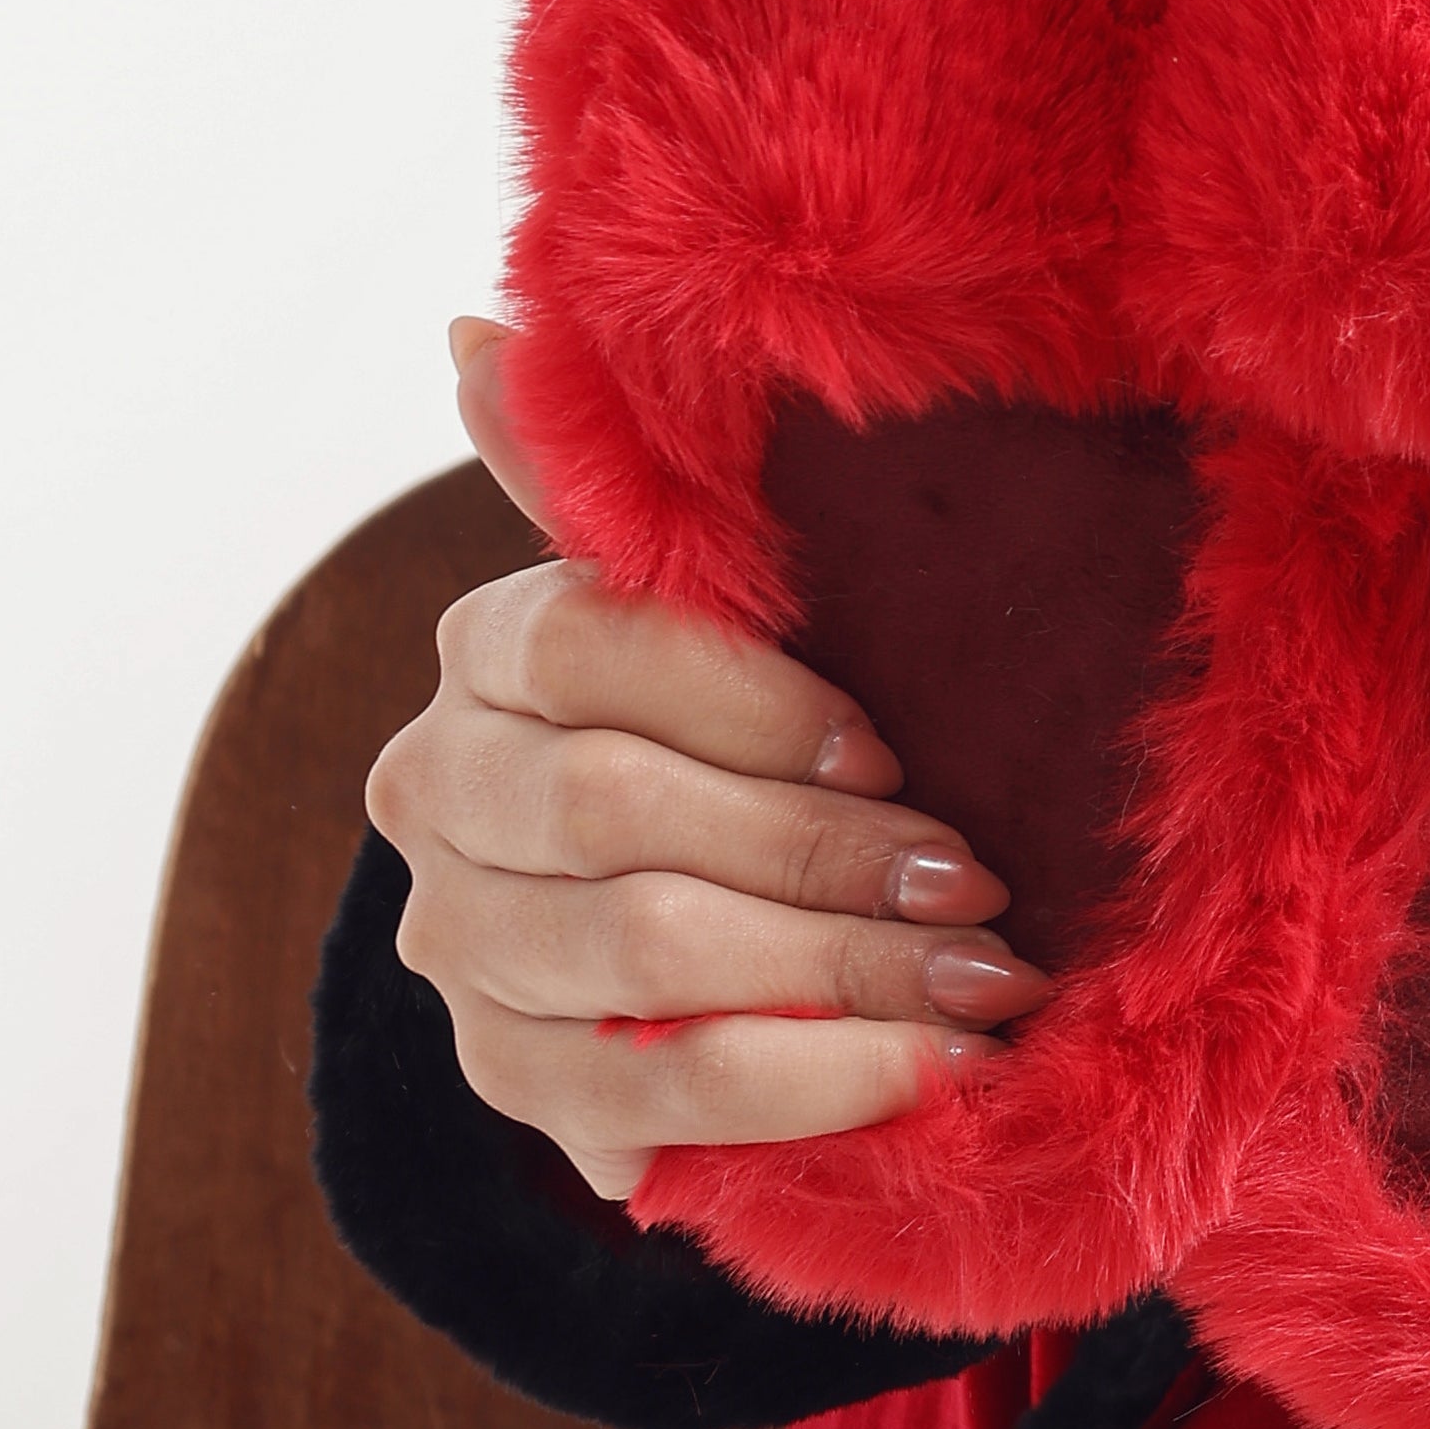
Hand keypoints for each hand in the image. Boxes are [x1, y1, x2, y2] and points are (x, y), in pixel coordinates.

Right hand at [363, 317, 1050, 1200]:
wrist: (728, 896)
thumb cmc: (762, 709)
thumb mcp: (727, 590)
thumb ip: (609, 478)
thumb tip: (473, 330)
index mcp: (487, 649)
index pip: (589, 649)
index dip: (748, 701)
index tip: (894, 741)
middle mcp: (438, 793)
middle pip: (621, 817)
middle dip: (824, 855)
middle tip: (985, 884)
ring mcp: (463, 948)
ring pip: (643, 959)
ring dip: (841, 975)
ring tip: (991, 984)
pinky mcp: (515, 1084)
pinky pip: (656, 1098)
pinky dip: (809, 1091)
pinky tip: (932, 1079)